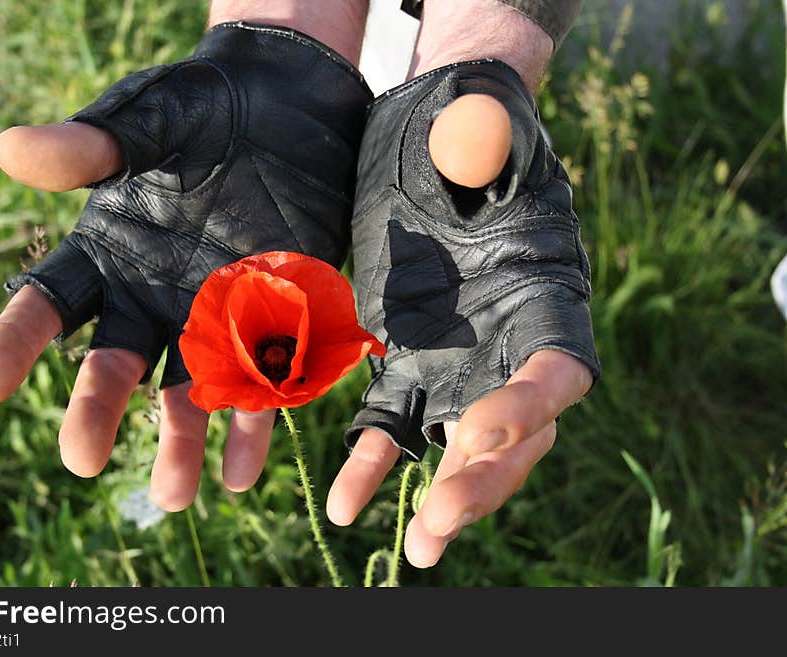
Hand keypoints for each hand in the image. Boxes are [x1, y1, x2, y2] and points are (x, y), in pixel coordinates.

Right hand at [0, 22, 371, 509]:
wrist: (287, 107)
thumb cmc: (204, 107)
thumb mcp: (150, 118)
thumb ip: (93, 145)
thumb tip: (10, 151)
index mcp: (106, 253)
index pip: (48, 304)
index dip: (15, 343)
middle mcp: (151, 296)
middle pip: (116, 364)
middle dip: (99, 409)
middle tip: (85, 457)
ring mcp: (213, 313)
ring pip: (188, 390)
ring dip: (183, 440)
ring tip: (178, 493)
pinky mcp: (274, 317)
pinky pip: (261, 377)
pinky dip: (255, 419)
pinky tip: (245, 464)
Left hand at [326, 59, 598, 566]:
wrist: (424, 142)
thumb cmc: (462, 127)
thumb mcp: (473, 125)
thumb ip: (479, 140)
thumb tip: (472, 140)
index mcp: (540, 293)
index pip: (558, 369)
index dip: (529, 408)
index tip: (477, 430)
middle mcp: (507, 342)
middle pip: (516, 432)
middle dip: (484, 478)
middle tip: (441, 516)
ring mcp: (458, 361)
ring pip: (459, 445)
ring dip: (443, 494)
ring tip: (418, 544)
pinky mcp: (406, 363)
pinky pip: (393, 426)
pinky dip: (371, 465)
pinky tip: (344, 505)